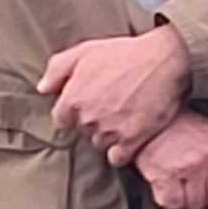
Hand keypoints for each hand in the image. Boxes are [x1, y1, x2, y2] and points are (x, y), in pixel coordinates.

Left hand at [42, 24, 191, 166]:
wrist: (165, 60)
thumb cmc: (125, 53)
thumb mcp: (85, 51)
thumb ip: (57, 70)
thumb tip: (43, 89)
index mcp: (73, 99)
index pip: (62, 119)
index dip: (75, 112)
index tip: (89, 104)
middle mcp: (88, 118)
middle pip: (83, 132)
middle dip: (94, 122)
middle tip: (111, 106)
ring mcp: (110, 131)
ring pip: (101, 144)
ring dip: (109, 136)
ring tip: (124, 118)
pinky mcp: (132, 139)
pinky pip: (118, 157)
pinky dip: (122, 151)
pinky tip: (129, 137)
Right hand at [136, 109, 207, 208]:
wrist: (150, 117)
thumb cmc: (182, 128)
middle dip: (207, 197)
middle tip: (195, 185)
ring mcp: (189, 166)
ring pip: (196, 204)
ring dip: (187, 198)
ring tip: (180, 180)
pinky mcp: (166, 175)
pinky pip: (174, 203)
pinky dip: (169, 199)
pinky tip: (167, 184)